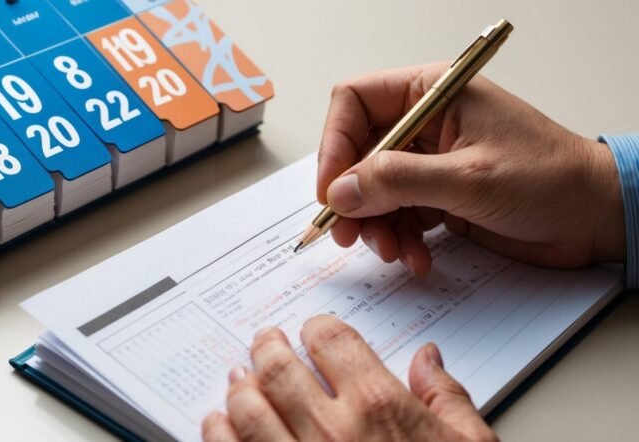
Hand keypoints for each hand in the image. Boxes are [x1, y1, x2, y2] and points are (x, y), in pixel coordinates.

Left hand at [202, 316, 496, 441]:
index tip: (313, 331)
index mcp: (380, 408)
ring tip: (240, 378)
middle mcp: (332, 429)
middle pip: (280, 366)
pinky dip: (217, 431)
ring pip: (248, 405)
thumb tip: (428, 358)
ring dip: (240, 385)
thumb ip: (447, 397)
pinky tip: (218, 422)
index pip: (332, 340)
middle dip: (269, 347)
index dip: (317, 328)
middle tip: (266, 342)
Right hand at [318, 63, 624, 274]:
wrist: (595, 218)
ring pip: (374, 189)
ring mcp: (431, 162)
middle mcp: (426, 124)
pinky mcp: (438, 195)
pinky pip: (399, 214)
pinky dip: (400, 238)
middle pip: (359, 152)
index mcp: (433, 94)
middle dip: (352, 196)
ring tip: (392, 250)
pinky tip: (416, 256)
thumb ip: (397, 182)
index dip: (335, 144)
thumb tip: (340, 190)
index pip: (356, 102)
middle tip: (348, 232)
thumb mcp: (467, 178)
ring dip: (376, 225)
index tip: (331, 189)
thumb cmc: (551, 180)